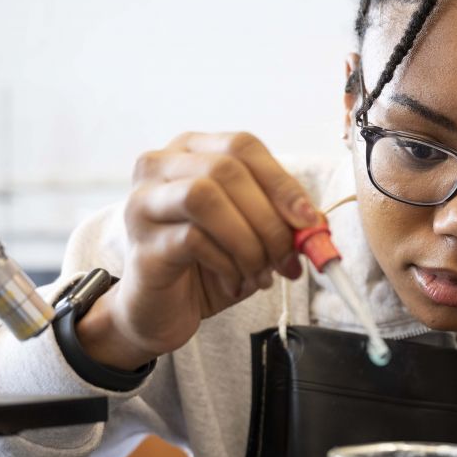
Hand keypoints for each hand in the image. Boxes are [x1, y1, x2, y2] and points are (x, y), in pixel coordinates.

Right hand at [76, 132, 319, 369]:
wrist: (161, 311)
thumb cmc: (206, 266)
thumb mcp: (253, 236)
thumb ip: (281, 220)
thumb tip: (316, 221)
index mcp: (191, 151)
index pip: (242, 146)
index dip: (281, 182)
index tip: (308, 221)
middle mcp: (159, 166)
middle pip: (226, 169)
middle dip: (269, 219)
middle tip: (287, 259)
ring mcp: (143, 202)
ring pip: (204, 196)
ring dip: (247, 241)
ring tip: (261, 275)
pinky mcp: (141, 243)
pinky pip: (192, 239)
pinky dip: (227, 264)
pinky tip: (235, 283)